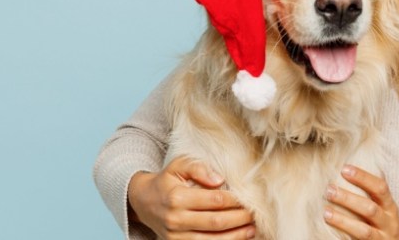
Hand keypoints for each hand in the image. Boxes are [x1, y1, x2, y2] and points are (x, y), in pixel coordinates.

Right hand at [127, 156, 255, 238]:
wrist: (143, 202)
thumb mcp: (178, 166)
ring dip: (236, 236)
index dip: (234, 201)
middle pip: (216, 222)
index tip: (247, 198)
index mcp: (177, 198)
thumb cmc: (166, 181)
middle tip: (254, 213)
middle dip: (239, 219)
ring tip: (251, 228)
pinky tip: (237, 238)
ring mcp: (175, 237)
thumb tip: (219, 179)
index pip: (214, 200)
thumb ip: (198, 168)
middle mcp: (175, 219)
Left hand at [323, 165, 398, 239]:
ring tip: (326, 213)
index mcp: (390, 207)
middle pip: (370, 209)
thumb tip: (349, 169)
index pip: (380, 188)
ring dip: (343, 221)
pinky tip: (330, 232)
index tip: (344, 169)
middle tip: (329, 190)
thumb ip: (371, 194)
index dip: (363, 177)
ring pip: (364, 231)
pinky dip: (345, 235)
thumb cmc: (385, 225)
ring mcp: (383, 238)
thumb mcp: (384, 209)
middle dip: (348, 199)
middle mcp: (389, 222)